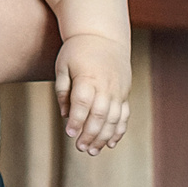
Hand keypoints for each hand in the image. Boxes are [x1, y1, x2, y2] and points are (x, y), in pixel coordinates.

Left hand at [55, 33, 130, 154]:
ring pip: (114, 118)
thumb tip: (65, 115)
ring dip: (104, 137)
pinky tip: (110, 143)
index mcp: (88, 77)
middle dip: (90, 133)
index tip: (69, 133)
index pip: (83, 102)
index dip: (77, 120)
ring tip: (93, 151)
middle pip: (100, 114)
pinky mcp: (124, 93)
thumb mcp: (63, 65)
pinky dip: (119, 130)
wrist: (103, 35)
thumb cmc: (77, 50)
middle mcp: (106, 85)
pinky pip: (124, 115)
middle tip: (80, 147)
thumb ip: (62, 90)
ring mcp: (118, 90)